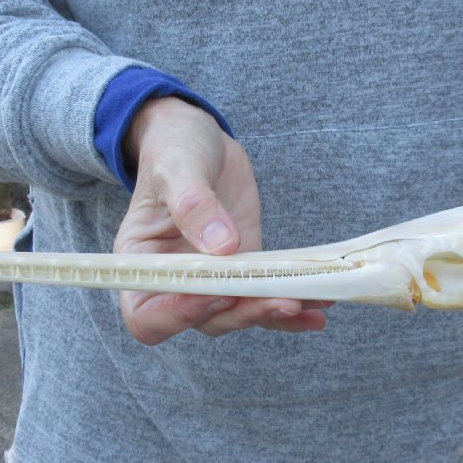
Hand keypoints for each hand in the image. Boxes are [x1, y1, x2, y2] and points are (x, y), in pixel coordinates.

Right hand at [113, 97, 329, 344]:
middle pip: (202, 321)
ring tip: (307, 304)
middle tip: (283, 300)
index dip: (179, 315)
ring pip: (238, 314)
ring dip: (272, 312)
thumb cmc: (173, 149)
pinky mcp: (244, 269)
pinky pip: (263, 297)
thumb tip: (223, 247)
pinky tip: (319, 306)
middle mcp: (174, 281)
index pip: (147, 315)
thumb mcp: (177, 167)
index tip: (218, 292)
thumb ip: (193, 204)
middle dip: (243, 314)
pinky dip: (291, 307)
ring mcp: (212, 277)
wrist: (199, 141)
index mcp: (142, 263)